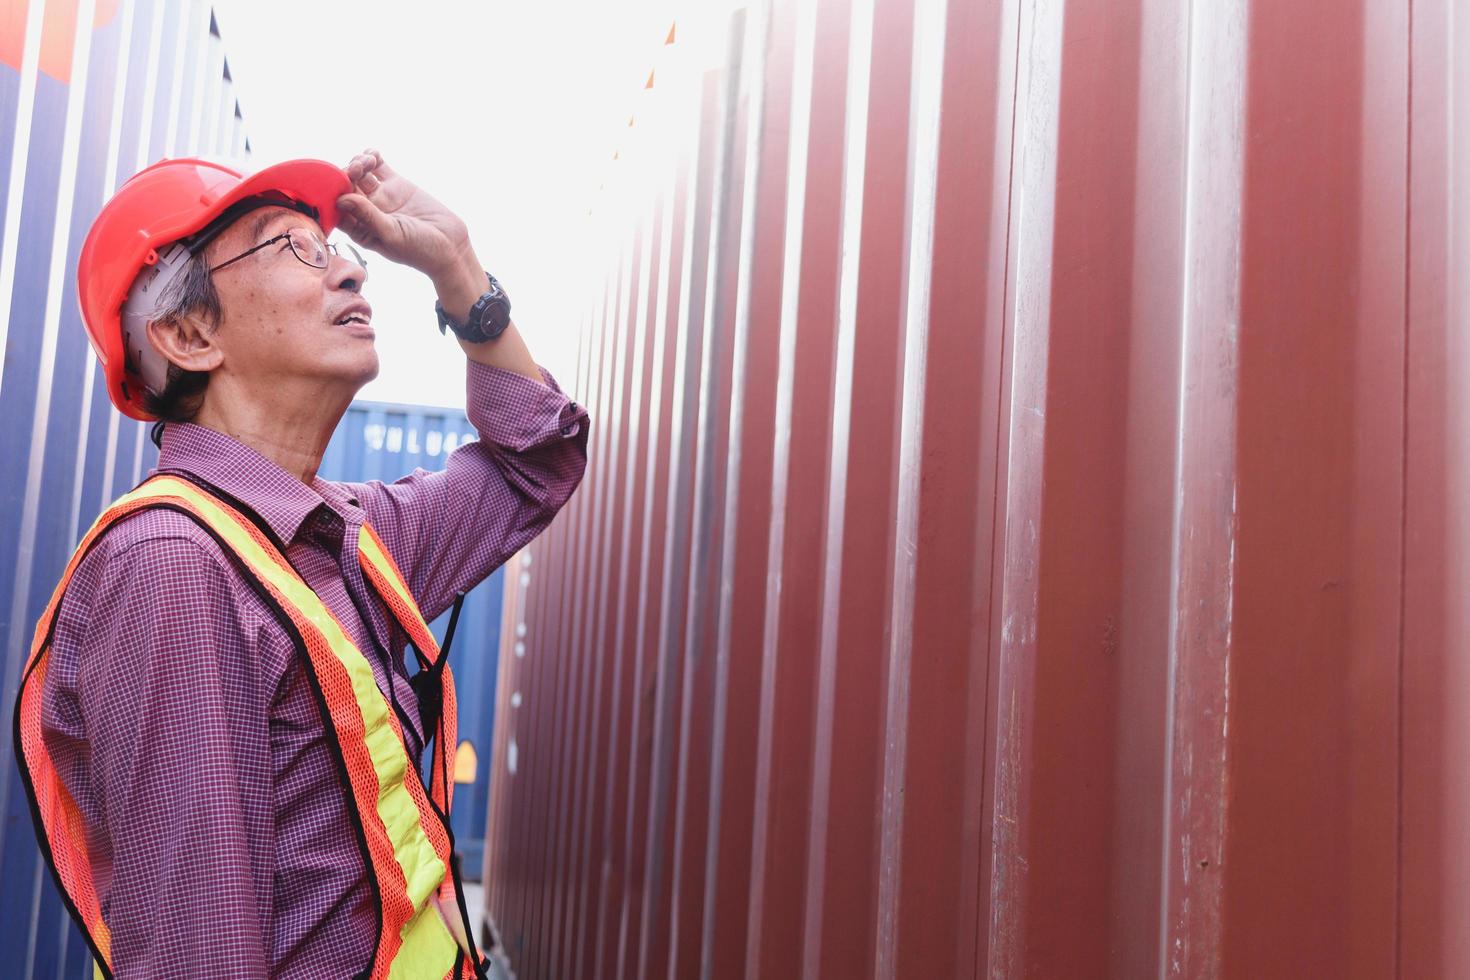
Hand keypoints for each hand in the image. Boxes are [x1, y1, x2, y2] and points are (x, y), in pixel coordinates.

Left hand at [335, 149, 474, 278]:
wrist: (450, 245)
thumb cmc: (420, 250)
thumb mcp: (392, 235)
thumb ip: (368, 217)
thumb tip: (342, 199)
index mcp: (360, 229)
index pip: (337, 208)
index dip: (332, 193)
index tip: (334, 182)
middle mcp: (366, 212)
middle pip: (346, 187)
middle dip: (347, 174)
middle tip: (358, 168)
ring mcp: (381, 196)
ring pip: (360, 174)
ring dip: (358, 163)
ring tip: (369, 161)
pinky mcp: (396, 185)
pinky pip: (379, 167)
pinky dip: (373, 157)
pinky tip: (373, 153)